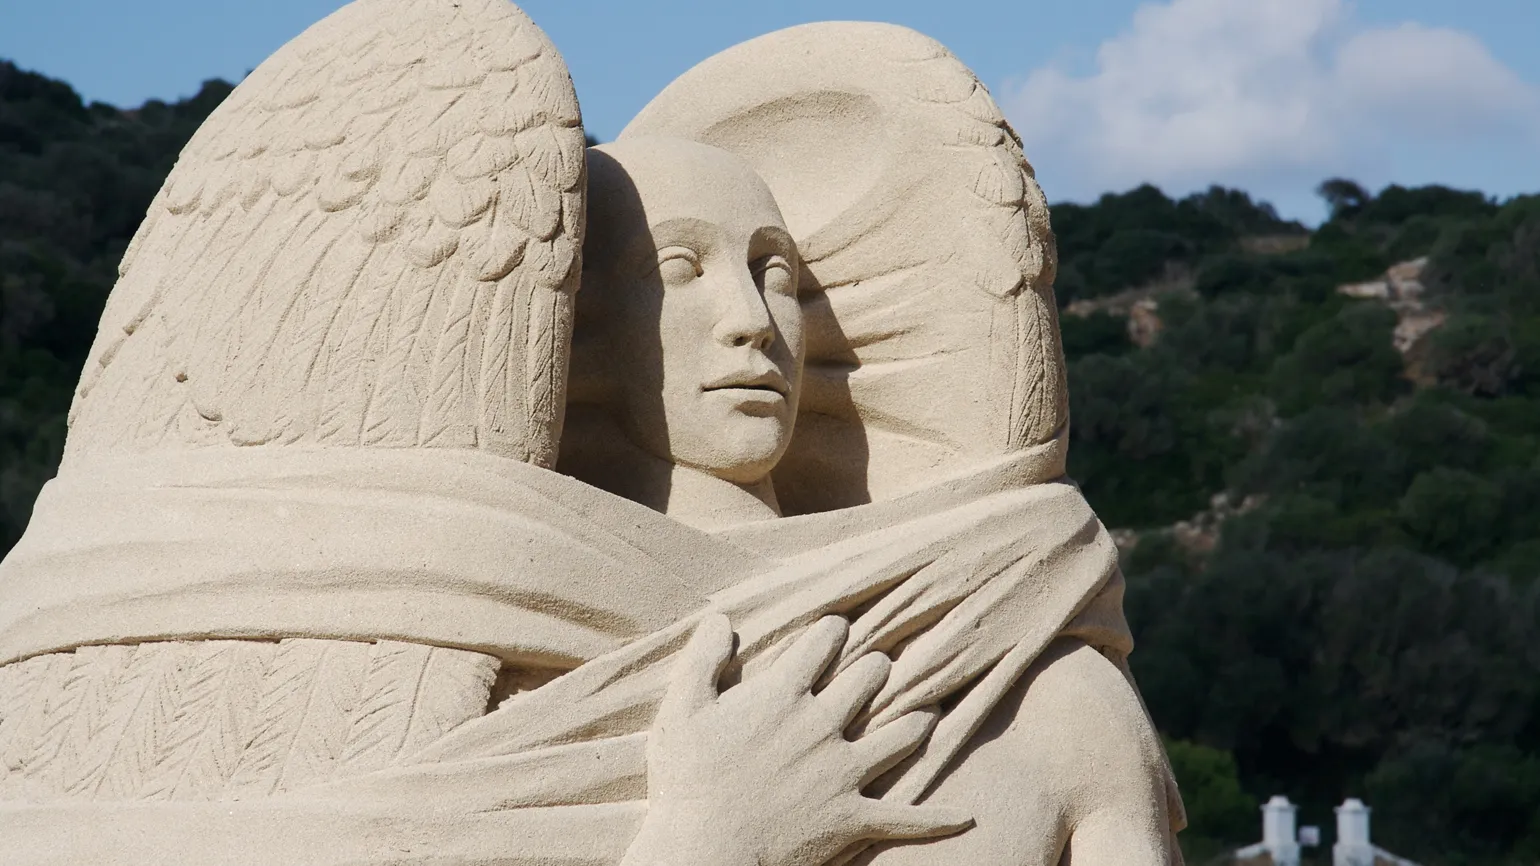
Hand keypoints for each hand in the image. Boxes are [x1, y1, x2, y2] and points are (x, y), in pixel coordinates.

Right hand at [621, 614, 972, 865]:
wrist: (705, 851)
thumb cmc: (686, 781)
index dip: (833, 630)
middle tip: (878, 668)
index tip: (836, 630)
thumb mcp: (680, 710)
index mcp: (783, 695)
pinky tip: (966, 816)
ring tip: (925, 714)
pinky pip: (906, 818)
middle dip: (877, 668)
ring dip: (915, 721)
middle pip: (870, 678)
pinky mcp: (853, 818)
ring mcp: (843, 773)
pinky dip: (938, 820)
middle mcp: (823, 725)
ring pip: (900, 734)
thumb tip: (719, 619)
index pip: (825, 641)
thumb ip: (701, 660)